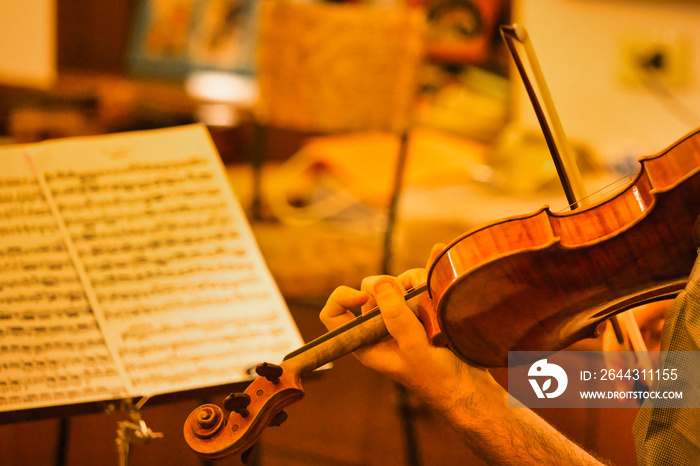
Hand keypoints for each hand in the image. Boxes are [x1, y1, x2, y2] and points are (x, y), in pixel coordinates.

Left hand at [319, 245, 501, 411]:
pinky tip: (437, 254)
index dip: (343, 297)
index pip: (334, 314)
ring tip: (434, 292)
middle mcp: (378, 326)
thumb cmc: (436, 376)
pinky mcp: (422, 310)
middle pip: (370, 290)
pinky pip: (418, 283)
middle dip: (392, 285)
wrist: (467, 386)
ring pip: (397, 283)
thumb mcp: (413, 347)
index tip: (365, 296)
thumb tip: (377, 283)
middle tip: (413, 294)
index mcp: (365, 341)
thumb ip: (395, 315)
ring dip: (414, 280)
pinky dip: (427, 270)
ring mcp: (400, 317)